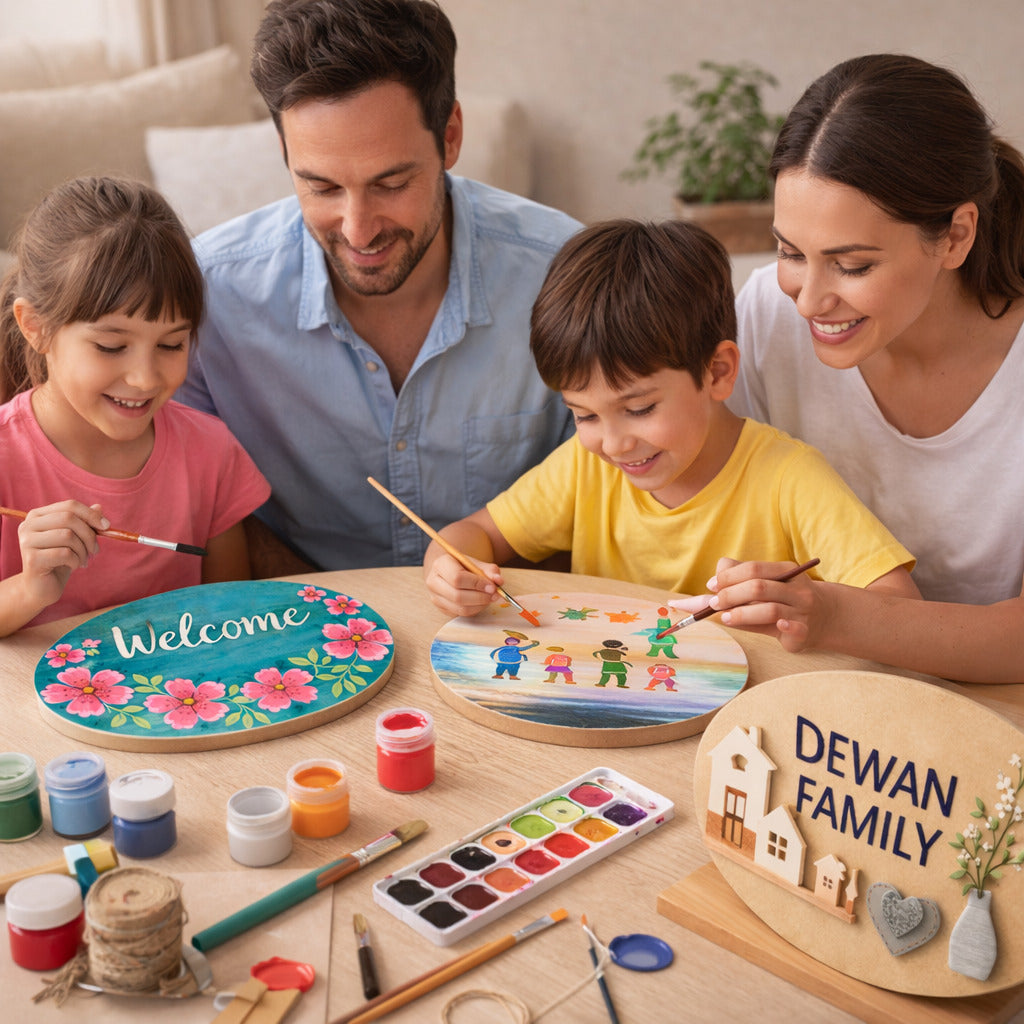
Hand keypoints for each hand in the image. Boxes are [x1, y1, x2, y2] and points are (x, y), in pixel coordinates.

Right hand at [16, 501, 107, 608]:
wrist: (41, 587)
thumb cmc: (59, 560)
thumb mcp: (74, 539)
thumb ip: (84, 522)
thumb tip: (99, 508)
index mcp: (38, 516)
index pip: (69, 505)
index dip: (91, 515)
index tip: (106, 526)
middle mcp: (28, 525)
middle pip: (69, 518)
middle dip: (89, 535)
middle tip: (95, 550)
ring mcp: (27, 542)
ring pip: (67, 536)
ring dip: (83, 550)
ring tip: (82, 560)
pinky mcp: (32, 559)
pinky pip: (64, 554)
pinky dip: (76, 561)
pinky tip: (73, 566)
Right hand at [423, 551, 502, 617]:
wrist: (448, 571)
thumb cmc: (463, 566)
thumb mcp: (476, 563)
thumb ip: (489, 570)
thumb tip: (499, 581)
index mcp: (440, 564)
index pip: (457, 578)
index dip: (476, 584)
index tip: (492, 586)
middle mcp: (433, 581)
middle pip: (457, 596)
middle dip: (480, 597)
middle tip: (494, 594)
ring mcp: (435, 597)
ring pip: (459, 608)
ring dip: (479, 605)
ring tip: (490, 598)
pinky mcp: (441, 608)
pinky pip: (460, 613)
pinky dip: (475, 609)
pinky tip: (481, 602)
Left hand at [672, 556, 826, 650]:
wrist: (826, 617)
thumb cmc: (785, 599)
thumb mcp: (766, 584)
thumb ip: (739, 580)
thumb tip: (710, 584)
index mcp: (785, 571)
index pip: (753, 569)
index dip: (729, 576)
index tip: (711, 585)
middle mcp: (795, 588)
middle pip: (758, 587)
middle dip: (730, 594)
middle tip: (712, 604)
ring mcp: (802, 610)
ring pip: (769, 608)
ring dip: (743, 613)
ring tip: (726, 618)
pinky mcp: (805, 632)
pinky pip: (793, 627)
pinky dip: (782, 624)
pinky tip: (774, 625)